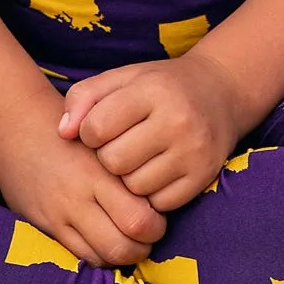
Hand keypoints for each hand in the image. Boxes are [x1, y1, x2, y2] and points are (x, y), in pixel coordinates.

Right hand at [0, 112, 167, 268]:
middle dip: (142, 247)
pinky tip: (103, 240)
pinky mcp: (42, 225)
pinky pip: (75, 255)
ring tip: (127, 239)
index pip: (138, 219)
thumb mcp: (101, 137)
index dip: (155, 226)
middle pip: (121, 247)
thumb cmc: (69, 126)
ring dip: (119, 256)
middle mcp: (77, 199)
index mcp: (97, 173)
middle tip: (147, 234)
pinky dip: (95, 255)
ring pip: (99, 257)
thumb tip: (155, 198)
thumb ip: (126, 165)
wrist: (15, 122)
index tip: (157, 214)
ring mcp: (57, 216)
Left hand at [59, 52, 246, 212]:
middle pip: (114, 162)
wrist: (220, 92)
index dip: (89, 132)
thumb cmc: (159, 86)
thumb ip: (83, 98)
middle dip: (108, 157)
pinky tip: (156, 171)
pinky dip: (151, 194)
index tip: (100, 127)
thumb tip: (63, 133)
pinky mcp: (203, 176)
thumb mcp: (122, 78)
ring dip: (128, 179)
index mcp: (152, 90)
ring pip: (135, 188)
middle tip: (118, 146)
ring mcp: (194, 151)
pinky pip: (159, 204)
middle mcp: (177, 120)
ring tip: (137, 158)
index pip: (97, 128)